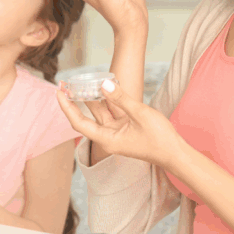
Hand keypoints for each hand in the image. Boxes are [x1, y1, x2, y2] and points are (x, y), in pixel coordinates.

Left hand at [55, 79, 183, 168]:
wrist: (175, 153)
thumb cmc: (159, 138)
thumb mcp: (140, 114)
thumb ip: (121, 98)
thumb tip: (104, 84)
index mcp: (107, 139)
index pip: (78, 122)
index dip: (67, 107)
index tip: (58, 92)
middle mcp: (108, 137)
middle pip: (86, 116)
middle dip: (76, 100)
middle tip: (66, 83)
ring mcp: (117, 132)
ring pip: (99, 112)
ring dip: (92, 98)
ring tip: (82, 80)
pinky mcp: (125, 128)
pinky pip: (111, 112)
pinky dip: (107, 100)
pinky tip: (103, 87)